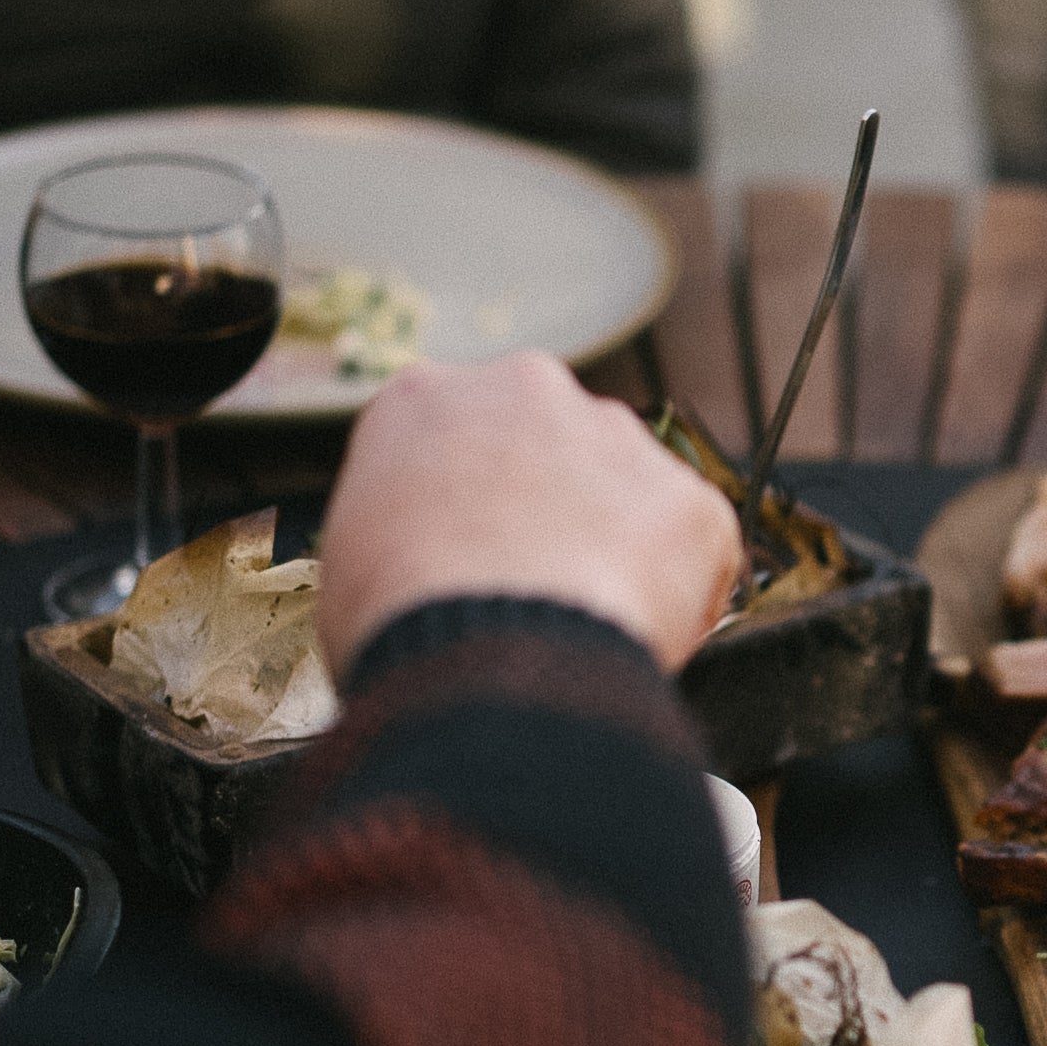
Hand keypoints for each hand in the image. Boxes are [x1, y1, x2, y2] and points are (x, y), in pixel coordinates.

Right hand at [312, 352, 742, 676]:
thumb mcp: (355, 561)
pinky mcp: (691, 497)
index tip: (470, 558)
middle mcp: (526, 390)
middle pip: (549, 447)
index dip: (467, 507)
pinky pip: (690, 551)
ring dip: (615, 549)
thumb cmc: (404, 624)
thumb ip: (400, 530)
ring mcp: (616, 436)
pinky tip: (635, 640)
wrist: (494, 655)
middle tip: (535, 589)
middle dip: (552, 509)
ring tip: (582, 625)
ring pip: (626, 493)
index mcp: (424, 400)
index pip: (453, 440)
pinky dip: (675, 597)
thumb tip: (432, 563)